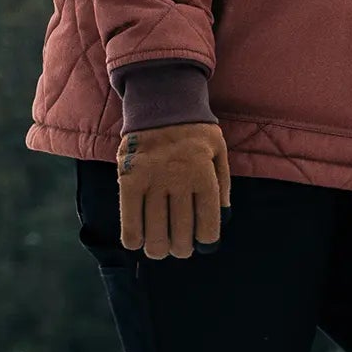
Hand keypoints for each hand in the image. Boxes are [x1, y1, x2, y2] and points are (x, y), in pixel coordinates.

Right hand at [117, 121, 230, 259]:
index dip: (206, 239)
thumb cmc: (194, 131)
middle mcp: (179, 180)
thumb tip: (222, 217)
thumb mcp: (219, 151)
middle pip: (181, 231)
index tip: (203, 243)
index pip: (208, 220)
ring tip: (160, 250)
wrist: (161, 101)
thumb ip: (222, 184)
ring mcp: (152, 180)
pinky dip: (133, 236)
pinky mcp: (129, 179)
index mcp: (204, 174)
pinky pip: (129, 217)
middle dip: (182, 248)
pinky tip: (137, 242)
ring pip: (155, 230)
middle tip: (180, 249)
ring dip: (158, 248)